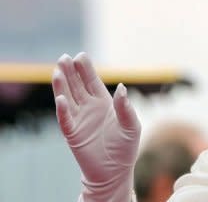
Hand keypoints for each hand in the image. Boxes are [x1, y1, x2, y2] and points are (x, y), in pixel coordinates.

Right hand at [51, 52, 140, 200]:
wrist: (114, 171)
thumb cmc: (125, 147)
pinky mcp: (72, 134)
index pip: (92, 81)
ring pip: (68, 98)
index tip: (80, 55)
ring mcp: (79, 119)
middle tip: (64, 57)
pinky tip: (61, 98)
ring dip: (62, 85)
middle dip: (71, 72)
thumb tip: (121, 87)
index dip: (86, 69)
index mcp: (104, 102)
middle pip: (77, 86)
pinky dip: (62, 109)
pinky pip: (65, 119)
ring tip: (57, 71)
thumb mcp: (132, 126)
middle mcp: (89, 107)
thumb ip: (126, 107)